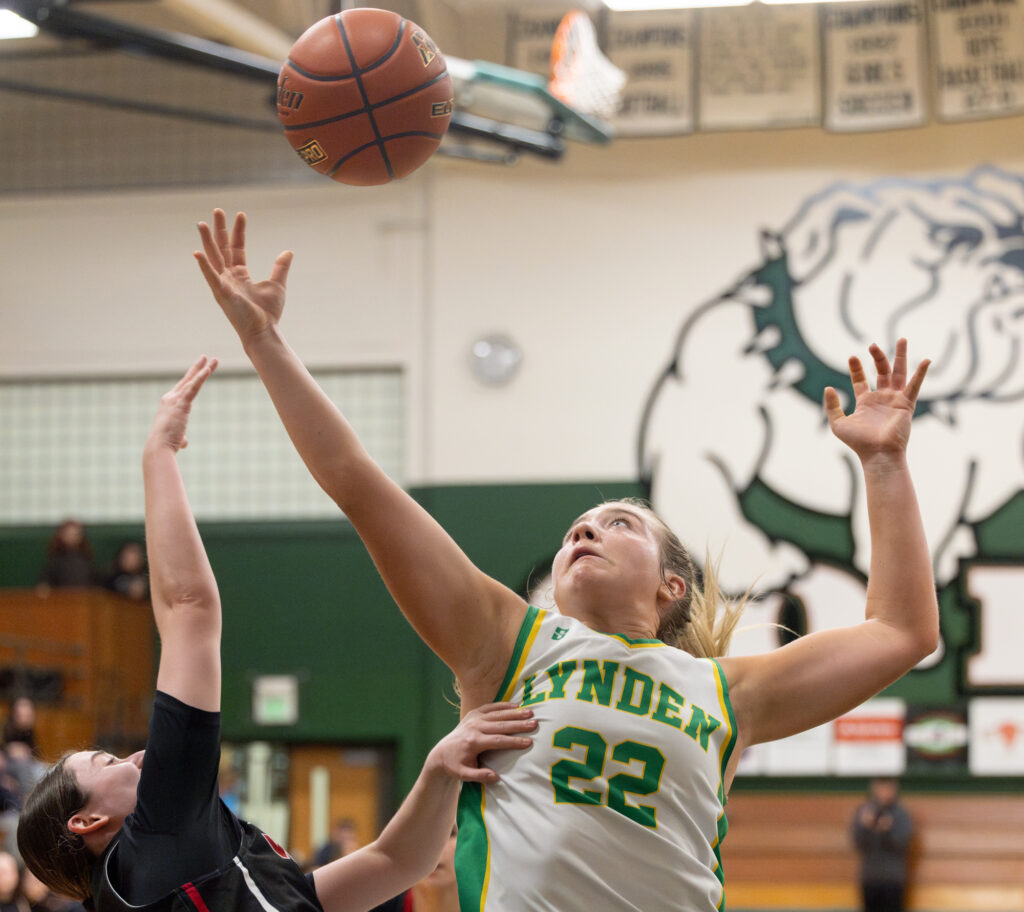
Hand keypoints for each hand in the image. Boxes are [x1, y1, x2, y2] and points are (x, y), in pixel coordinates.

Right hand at [148, 356, 217, 452]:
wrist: (158, 447)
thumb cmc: (166, 444)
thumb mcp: (176, 438)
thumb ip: (181, 437)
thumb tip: (184, 442)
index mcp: (169, 404)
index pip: (183, 388)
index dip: (192, 378)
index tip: (200, 370)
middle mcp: (170, 398)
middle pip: (188, 380)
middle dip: (198, 368)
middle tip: (206, 357)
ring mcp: (175, 400)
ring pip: (192, 381)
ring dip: (204, 369)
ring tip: (214, 360)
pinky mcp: (181, 404)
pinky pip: (193, 388)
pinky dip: (200, 378)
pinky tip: (207, 370)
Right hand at [194, 209, 293, 339]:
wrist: (264, 331)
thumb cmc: (268, 312)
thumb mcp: (277, 284)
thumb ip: (280, 267)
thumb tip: (288, 251)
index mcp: (240, 274)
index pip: (237, 247)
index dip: (238, 231)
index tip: (241, 214)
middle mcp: (229, 277)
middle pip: (222, 248)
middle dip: (219, 229)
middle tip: (217, 210)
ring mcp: (223, 285)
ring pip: (213, 258)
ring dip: (206, 241)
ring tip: (201, 224)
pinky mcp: (222, 294)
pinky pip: (211, 277)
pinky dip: (204, 265)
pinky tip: (196, 252)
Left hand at [427, 702, 535, 783]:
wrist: (441, 753)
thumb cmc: (455, 765)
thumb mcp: (463, 775)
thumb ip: (479, 776)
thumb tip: (496, 777)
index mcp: (473, 742)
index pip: (498, 741)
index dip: (513, 742)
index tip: (528, 742)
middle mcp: (474, 727)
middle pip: (500, 725)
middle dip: (519, 724)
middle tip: (535, 723)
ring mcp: (474, 718)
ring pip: (497, 714)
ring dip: (515, 713)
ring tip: (530, 712)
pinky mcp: (473, 713)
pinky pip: (490, 707)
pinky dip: (503, 705)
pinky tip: (516, 705)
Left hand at [824, 338, 928, 461]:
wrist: (877, 453)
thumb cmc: (858, 442)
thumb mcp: (838, 423)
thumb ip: (832, 406)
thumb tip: (828, 388)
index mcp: (865, 402)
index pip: (861, 380)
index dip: (857, 368)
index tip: (852, 357)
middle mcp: (881, 399)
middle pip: (881, 372)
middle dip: (878, 357)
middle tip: (873, 344)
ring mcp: (895, 400)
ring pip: (898, 373)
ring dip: (900, 356)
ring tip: (902, 339)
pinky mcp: (906, 404)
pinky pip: (915, 385)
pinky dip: (921, 373)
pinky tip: (926, 360)